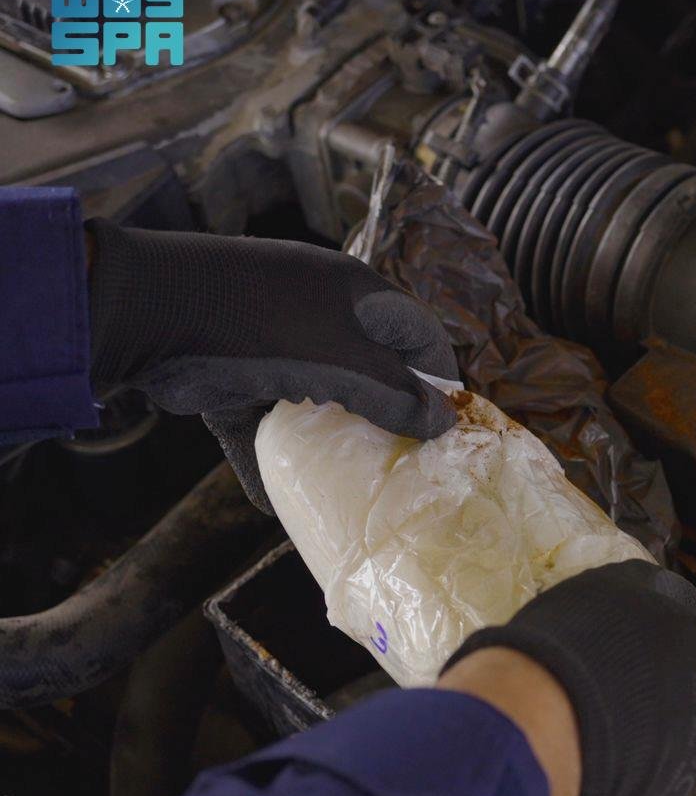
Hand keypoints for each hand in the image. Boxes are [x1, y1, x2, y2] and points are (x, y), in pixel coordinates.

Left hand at [85, 219, 457, 510]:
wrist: (146, 314)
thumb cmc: (262, 325)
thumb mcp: (343, 361)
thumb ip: (395, 395)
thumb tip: (444, 425)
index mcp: (355, 293)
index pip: (417, 334)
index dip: (438, 380)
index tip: (450, 430)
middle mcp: (319, 314)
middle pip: (370, 370)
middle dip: (387, 417)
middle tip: (409, 463)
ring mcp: (273, 345)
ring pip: (318, 400)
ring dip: (331, 443)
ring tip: (356, 486)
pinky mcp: (233, 378)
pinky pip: (264, 424)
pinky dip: (272, 458)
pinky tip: (282, 502)